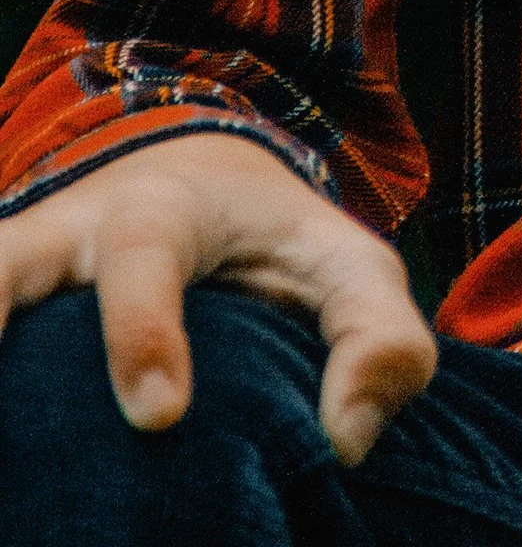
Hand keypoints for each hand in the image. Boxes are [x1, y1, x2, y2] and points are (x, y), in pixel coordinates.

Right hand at [0, 132, 436, 463]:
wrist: (195, 190)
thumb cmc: (276, 249)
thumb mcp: (346, 268)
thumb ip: (375, 336)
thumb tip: (346, 441)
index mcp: (163, 215)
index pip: (143, 260)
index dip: (142, 332)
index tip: (161, 415)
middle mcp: (70, 238)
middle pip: (9, 260)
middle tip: (25, 430)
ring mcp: (21, 275)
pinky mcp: (3, 309)